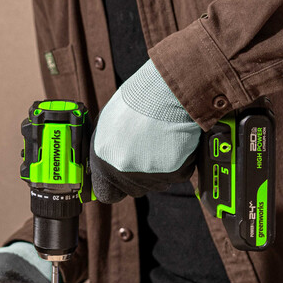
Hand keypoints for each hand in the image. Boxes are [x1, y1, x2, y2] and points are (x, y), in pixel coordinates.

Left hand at [90, 59, 200, 202]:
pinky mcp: (174, 172)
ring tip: (160, 140)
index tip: (120, 182)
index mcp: (103, 159)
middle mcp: (123, 170)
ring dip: (160, 167)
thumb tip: (106, 163)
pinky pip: (177, 175)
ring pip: (157, 183)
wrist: (168, 89)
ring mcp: (149, 173)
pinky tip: (174, 141)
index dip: (115, 187)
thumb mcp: (109, 123)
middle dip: (141, 175)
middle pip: (134, 189)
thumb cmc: (139, 99)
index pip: (106, 193)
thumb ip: (106, 149)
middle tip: (147, 149)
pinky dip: (179, 161)